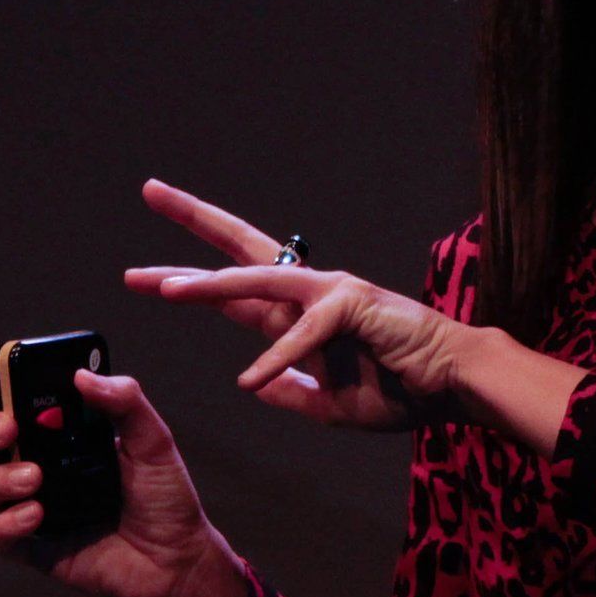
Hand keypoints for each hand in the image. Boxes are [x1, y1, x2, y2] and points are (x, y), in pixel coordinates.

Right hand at [0, 351, 233, 596]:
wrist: (178, 562)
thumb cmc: (165, 498)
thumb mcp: (154, 442)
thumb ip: (125, 403)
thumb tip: (83, 376)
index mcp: (64, 433)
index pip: (17, 399)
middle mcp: (40, 465)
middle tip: (8, 428)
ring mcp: (33, 506)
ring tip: (36, 478)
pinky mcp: (34, 547)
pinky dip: (5, 523)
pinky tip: (36, 515)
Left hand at [125, 178, 465, 431]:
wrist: (450, 387)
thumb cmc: (401, 389)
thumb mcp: (330, 406)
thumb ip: (292, 393)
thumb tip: (256, 387)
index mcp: (300, 316)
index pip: (235, 294)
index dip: (191, 284)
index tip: (145, 279)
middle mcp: (309, 292)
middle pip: (241, 251)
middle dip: (194, 219)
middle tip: (150, 191)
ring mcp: (330, 293)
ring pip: (259, 282)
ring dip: (211, 285)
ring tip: (165, 289)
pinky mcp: (352, 305)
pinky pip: (301, 334)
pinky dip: (275, 357)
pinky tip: (249, 380)